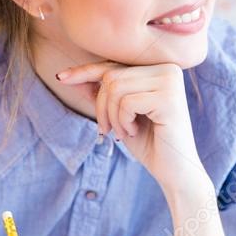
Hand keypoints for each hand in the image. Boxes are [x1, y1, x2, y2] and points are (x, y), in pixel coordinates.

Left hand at [56, 61, 206, 194]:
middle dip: (101, 106)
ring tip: (124, 132)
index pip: (114, 65)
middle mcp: (168, 69)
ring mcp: (170, 81)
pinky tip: (134, 132)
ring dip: (112, 116)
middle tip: (108, 130)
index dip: (85, 72)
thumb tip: (69, 76)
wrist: (175, 171)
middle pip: (111, 76)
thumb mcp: (119, 115)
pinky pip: (126, 102)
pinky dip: (122, 121)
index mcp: (158, 68)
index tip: (60, 78)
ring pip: (115, 88)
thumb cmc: (149, 142)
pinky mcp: (169, 98)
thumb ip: (100, 94)